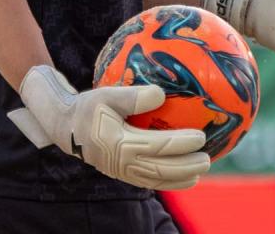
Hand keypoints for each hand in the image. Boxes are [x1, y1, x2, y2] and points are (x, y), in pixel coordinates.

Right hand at [7, 65, 210, 189]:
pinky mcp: (122, 174)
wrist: (66, 128)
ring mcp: (122, 171)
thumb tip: (161, 93)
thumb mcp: (106, 95)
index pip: (159, 146)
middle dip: (187, 166)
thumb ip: (133, 96)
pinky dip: (168, 180)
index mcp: (121, 142)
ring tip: (200, 171)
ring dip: (180, 177)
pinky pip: (148, 181)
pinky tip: (183, 176)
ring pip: (156, 180)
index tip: (200, 136)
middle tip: (208, 159)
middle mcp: (122, 162)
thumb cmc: (88, 106)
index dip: (181, 143)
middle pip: (161, 169)